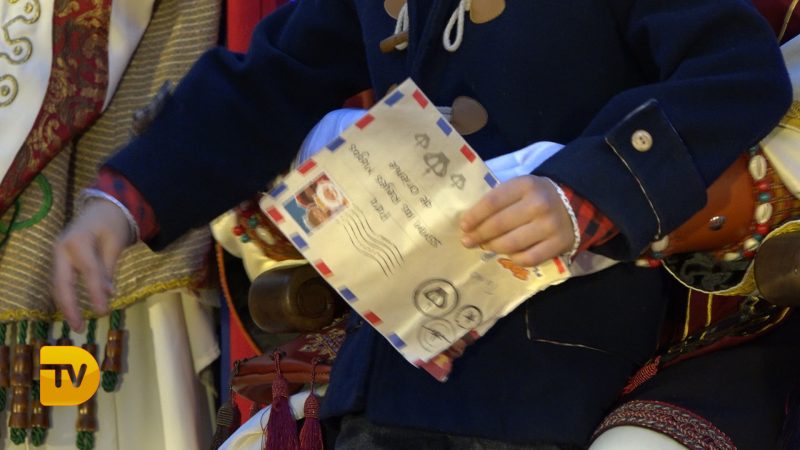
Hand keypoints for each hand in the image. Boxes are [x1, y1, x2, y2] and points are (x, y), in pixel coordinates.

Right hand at [51, 199, 132, 330]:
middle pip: (62, 282)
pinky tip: (72, 310)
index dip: (94, 294)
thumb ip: (109, 269)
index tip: (103, 313)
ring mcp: (57, 254)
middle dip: (69, 306)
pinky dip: (66, 296)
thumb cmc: (112, 224)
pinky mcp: (59, 259)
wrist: (102, 208)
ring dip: (65, 304)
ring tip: (76, 323)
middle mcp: (61, 249)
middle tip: (78, 328)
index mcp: (78, 242)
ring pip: (58, 284)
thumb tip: (108, 295)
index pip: (88, 272)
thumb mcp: (116, 244)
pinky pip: (61, 280)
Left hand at [460, 175, 574, 266]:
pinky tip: (508, 254)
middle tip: (467, 241)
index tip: (463, 225)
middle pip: (499, 224)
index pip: (492, 202)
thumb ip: (498, 200)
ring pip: (511, 244)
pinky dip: (514, 258)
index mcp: (526, 185)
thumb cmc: (536, 197)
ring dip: (492, 247)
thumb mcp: (519, 189)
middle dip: (478, 235)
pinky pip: (528, 258)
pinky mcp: (559, 244)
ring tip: (485, 246)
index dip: (474, 216)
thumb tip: (470, 223)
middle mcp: (539, 204)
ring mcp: (550, 226)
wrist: (573, 205)